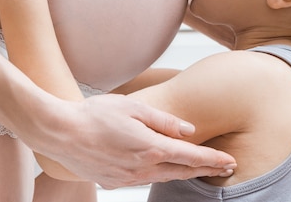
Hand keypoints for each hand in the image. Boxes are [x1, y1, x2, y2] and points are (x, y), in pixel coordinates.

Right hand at [28, 94, 236, 188]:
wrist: (60, 133)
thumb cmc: (96, 114)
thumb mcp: (134, 107)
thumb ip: (164, 120)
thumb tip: (189, 130)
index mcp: (150, 148)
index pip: (191, 157)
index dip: (213, 160)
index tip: (230, 161)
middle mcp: (142, 168)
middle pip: (182, 172)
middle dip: (206, 169)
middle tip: (225, 167)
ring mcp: (127, 179)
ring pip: (164, 177)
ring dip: (184, 173)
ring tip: (200, 168)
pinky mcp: (114, 182)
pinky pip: (143, 179)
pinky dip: (159, 174)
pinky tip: (162, 168)